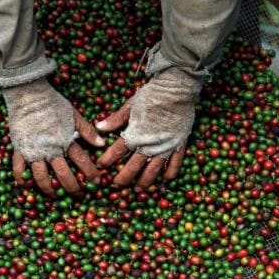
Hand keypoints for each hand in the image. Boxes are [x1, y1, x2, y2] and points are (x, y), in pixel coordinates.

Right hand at [2, 78, 103, 197]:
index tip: (97, 182)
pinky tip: (28, 186)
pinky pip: (19, 170)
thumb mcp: (74, 115)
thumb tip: (102, 144)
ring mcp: (34, 152)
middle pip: (64, 175)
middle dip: (74, 188)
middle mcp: (50, 150)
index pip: (82, 161)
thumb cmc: (52, 103)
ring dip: (50, 190)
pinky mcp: (19, 150)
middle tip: (79, 196)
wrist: (28, 95)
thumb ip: (87, 131)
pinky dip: (23, 180)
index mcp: (65, 141)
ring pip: (42, 178)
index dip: (91, 173)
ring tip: (55, 196)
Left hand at [96, 68, 201, 188]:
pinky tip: (164, 180)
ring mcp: (165, 147)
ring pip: (153, 170)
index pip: (117, 152)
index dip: (107, 160)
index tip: (101, 166)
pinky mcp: (179, 145)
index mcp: (135, 134)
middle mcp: (149, 145)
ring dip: (145, 182)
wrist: (177, 89)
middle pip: (133, 167)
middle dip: (123, 178)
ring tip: (138, 190)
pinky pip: (175, 164)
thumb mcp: (130, 105)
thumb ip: (115, 119)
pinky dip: (170, 174)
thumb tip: (98, 127)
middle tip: (116, 186)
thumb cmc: (151, 95)